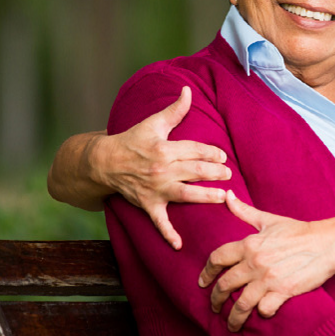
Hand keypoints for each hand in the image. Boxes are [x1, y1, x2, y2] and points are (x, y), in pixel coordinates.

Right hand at [94, 86, 230, 248]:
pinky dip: (168, 234)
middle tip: (229, 175)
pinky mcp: (148, 204)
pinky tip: (179, 245)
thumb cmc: (132, 140)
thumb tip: (188, 90)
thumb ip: (175, 110)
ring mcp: (155, 189)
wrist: (105, 162)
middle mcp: (161, 169)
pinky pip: (159, 222)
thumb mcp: (153, 123)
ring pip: (184, 194)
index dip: (210, 153)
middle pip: (193, 170)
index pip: (193, 150)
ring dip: (204, 196)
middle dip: (214, 173)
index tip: (223, 156)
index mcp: (164, 148)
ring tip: (222, 197)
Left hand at [198, 192, 334, 331]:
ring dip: (234, 317)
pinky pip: (264, 309)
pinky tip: (261, 313)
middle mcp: (255, 261)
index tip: (202, 282)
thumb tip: (227, 196)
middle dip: (216, 299)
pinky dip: (262, 313)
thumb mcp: (269, 220)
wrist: (327, 243)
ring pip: (241, 303)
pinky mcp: (283, 291)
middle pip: (225, 285)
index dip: (206, 272)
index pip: (217, 258)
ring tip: (231, 323)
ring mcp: (268, 278)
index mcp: (249, 243)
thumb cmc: (299, 231)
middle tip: (214, 306)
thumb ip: (244, 211)